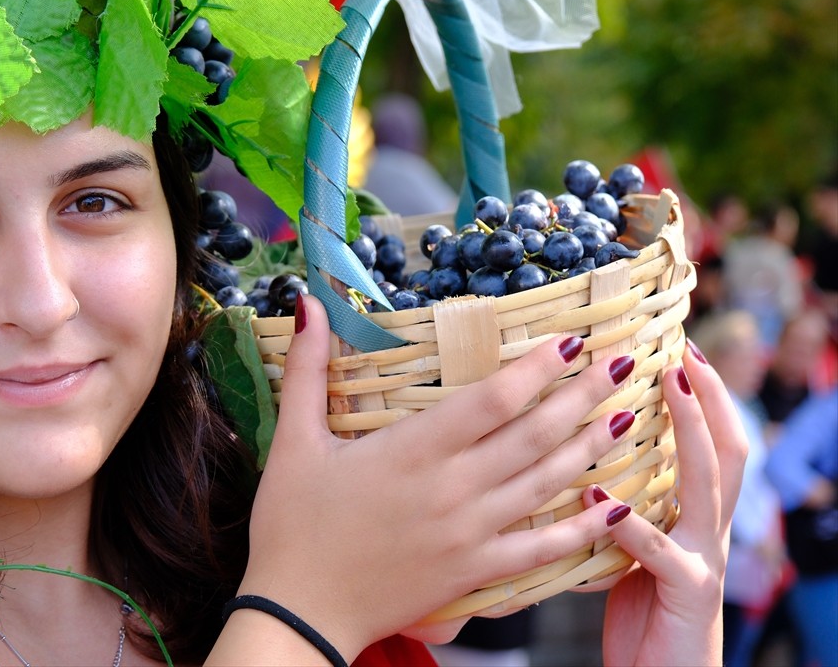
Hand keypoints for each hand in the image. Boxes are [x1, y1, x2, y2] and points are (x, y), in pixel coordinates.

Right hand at [219, 295, 647, 662]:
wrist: (300, 612)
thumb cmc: (292, 525)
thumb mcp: (292, 442)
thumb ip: (306, 371)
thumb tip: (308, 304)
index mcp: (412, 451)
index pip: (492, 399)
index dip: (536, 368)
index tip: (570, 341)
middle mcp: (452, 488)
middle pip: (533, 434)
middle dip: (581, 396)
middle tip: (621, 364)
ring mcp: (470, 534)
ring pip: (545, 483)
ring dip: (590, 447)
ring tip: (626, 417)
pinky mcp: (474, 571)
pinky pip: (541, 549)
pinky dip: (583, 529)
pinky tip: (617, 509)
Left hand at [590, 341, 746, 666]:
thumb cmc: (643, 615)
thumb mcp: (636, 551)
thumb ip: (624, 508)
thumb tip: (585, 461)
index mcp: (696, 519)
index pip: (712, 445)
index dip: (704, 399)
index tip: (679, 350)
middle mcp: (709, 532)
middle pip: (724, 452)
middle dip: (707, 399)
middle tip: (681, 354)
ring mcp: (704, 560)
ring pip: (707, 485)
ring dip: (688, 434)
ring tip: (664, 392)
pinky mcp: (685, 592)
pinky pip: (660, 551)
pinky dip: (629, 521)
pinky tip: (598, 494)